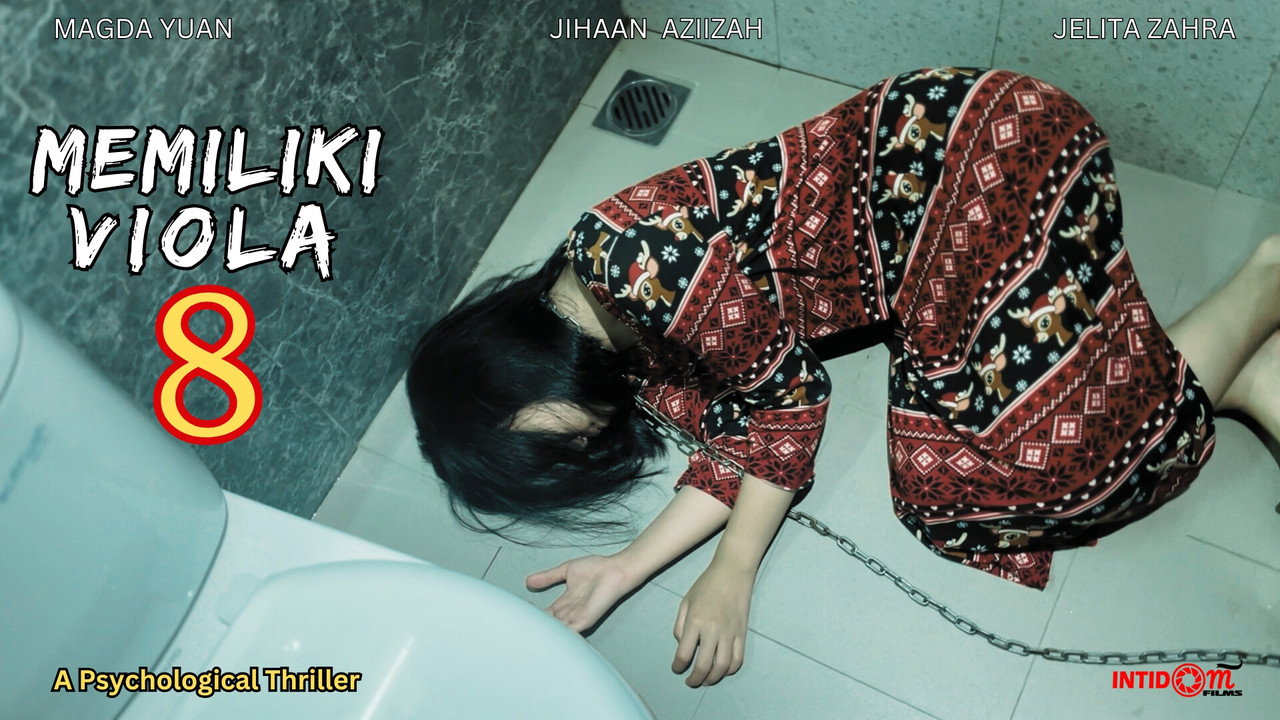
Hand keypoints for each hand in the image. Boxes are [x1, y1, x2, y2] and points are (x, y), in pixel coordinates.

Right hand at [526, 554, 637, 632]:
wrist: (615, 569)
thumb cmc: (597, 569)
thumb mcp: (566, 570)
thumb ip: (548, 577)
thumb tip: (528, 581)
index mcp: (565, 602)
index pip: (545, 613)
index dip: (532, 615)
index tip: (518, 617)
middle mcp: (570, 612)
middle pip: (549, 624)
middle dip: (535, 628)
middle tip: (518, 632)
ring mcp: (577, 617)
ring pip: (556, 630)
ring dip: (543, 633)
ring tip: (527, 638)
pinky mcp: (585, 620)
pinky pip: (569, 633)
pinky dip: (558, 636)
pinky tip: (546, 640)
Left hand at [672, 561, 753, 686]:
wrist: (732, 572)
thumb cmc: (706, 585)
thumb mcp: (686, 601)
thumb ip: (679, 625)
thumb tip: (681, 645)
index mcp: (695, 621)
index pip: (684, 653)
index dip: (678, 666)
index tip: (676, 669)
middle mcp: (712, 630)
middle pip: (703, 665)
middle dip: (695, 679)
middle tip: (690, 682)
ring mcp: (729, 633)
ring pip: (722, 666)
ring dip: (713, 678)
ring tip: (706, 680)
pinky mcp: (742, 633)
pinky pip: (738, 659)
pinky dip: (731, 670)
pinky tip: (723, 671)